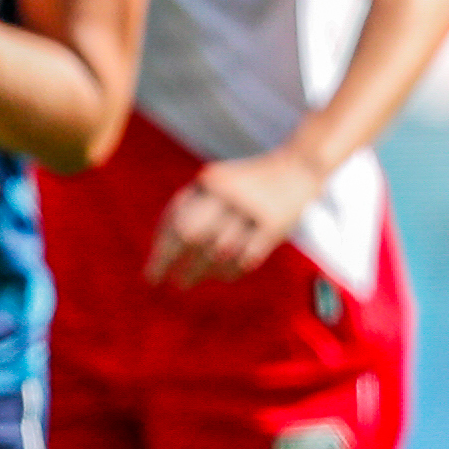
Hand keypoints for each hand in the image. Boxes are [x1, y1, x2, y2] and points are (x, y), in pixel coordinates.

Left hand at [150, 147, 318, 284]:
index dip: (160, 249)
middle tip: (163, 282)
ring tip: (187, 281)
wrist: (298, 166)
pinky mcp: (275, 226)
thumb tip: (160, 242)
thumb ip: (189, 204)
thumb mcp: (214, 181)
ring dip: (201, 270)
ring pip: (219, 250)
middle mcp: (230, 194)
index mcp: (211, 181)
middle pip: (192, 235)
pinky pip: (248, 257)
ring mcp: (254, 209)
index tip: (149, 274)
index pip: (176, 219)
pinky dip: (231, 270)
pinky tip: (220, 277)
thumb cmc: (245, 180)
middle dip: (172, 262)